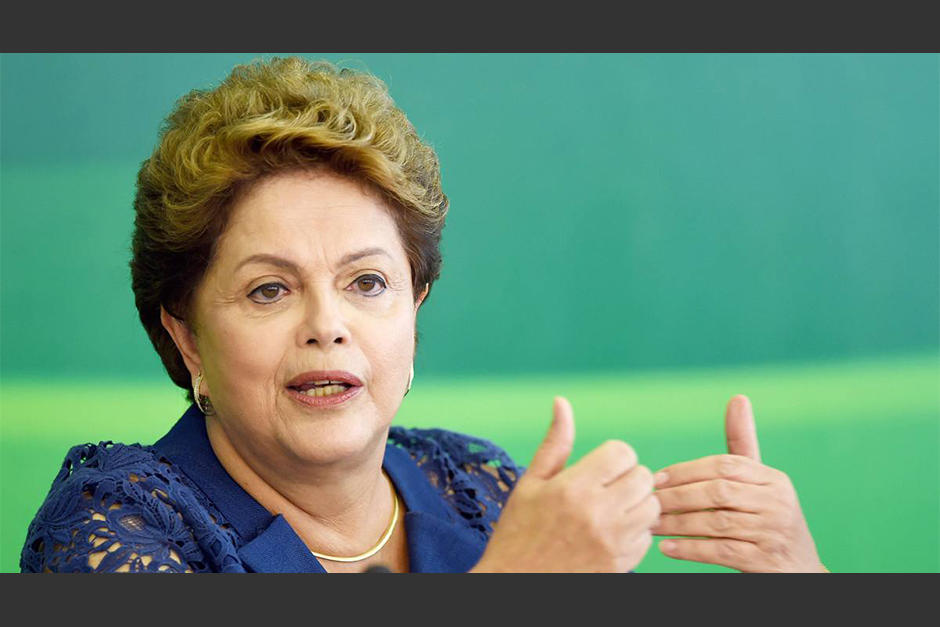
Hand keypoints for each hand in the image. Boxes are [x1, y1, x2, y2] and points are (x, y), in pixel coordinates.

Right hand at [472, 397, 659, 572]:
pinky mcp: (622, 565)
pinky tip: (612, 534)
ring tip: (611, 510)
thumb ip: (555, 443)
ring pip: (652, 506)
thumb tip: (562, 402)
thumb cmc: (520, 531)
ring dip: (637, 504)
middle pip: (643, 476)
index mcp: (573, 488)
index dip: (614, 457)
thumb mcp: (532, 482)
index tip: (600, 468)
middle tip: (606, 489)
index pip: (622, 452)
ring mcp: (613, 542)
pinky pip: (649, 537)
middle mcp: (597, 514)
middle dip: (628, 478)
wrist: (516, 584)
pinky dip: (636, 533)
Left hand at [651, 395, 824, 571]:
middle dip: (678, 497)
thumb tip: (737, 398)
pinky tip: (666, 548)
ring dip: (677, 524)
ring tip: (650, 524)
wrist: (801, 572)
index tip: (656, 478)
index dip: (686, 470)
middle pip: (718, 492)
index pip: (724, 465)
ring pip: (716, 522)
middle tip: (648, 501)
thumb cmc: (769, 519)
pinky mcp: (766, 562)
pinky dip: (690, 549)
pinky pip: (720, 552)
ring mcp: (774, 533)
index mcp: (774, 480)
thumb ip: (743, 446)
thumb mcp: (760, 484)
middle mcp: (778, 504)